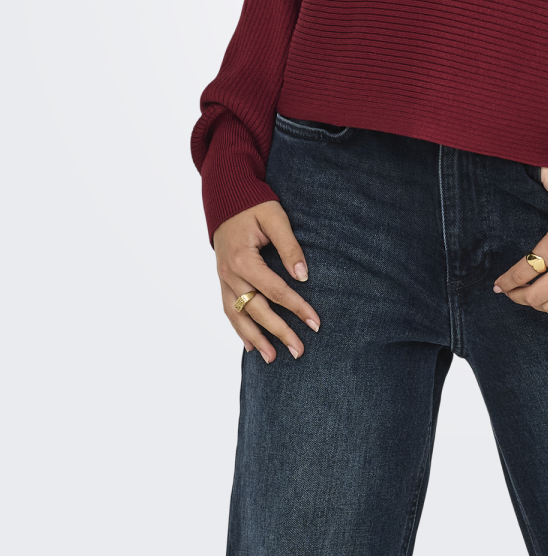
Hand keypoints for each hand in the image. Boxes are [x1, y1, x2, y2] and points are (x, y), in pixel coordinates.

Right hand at [214, 200, 321, 362]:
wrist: (226, 197)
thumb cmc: (254, 204)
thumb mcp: (276, 218)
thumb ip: (290, 247)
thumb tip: (303, 277)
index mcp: (243, 259)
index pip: (275, 291)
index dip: (297, 308)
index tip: (316, 323)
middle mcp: (229, 274)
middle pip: (257, 310)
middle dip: (279, 331)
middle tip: (299, 350)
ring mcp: (223, 279)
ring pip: (238, 315)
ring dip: (255, 338)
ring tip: (272, 358)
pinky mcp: (222, 279)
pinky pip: (228, 309)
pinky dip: (238, 328)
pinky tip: (249, 345)